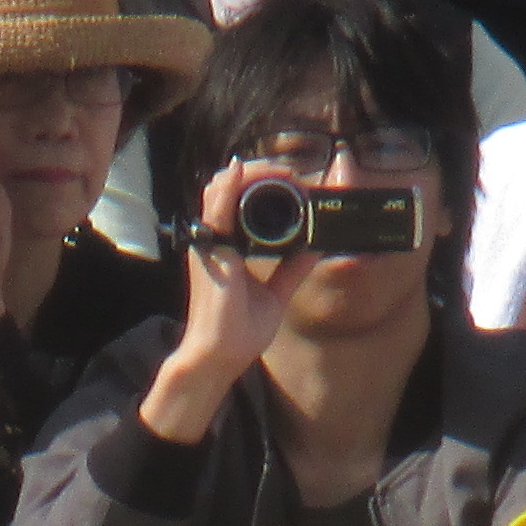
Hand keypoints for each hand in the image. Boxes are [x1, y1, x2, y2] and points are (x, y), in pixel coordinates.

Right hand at [145, 163, 300, 440]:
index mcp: (230, 247)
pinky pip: (216, 208)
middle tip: (292, 175)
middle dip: (261, 173)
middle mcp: (217, 240)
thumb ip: (292, 269)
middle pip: (230, 187)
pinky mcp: (211, 250)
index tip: (296, 185)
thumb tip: (315, 247)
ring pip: (221, 188)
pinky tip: (242, 170)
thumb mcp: (276, 295)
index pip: (240, 201)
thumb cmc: (238, 332)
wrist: (219, 356)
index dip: (265, 185)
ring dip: (251, 174)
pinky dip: (229, 186)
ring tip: (281, 173)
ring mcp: (211, 243)